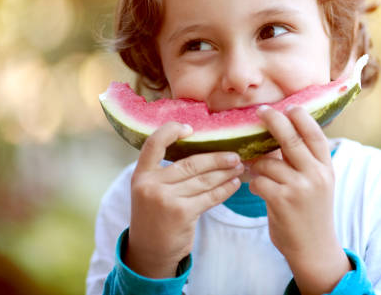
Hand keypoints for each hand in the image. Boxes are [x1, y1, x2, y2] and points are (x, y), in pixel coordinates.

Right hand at [125, 122, 244, 277]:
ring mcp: (165, 199)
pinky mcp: (181, 213)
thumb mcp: (150, 192)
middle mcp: (151, 184)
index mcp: (141, 175)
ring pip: (204, 179)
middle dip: (217, 158)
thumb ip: (166, 173)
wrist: (149, 252)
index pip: (154, 143)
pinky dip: (225, 189)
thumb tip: (202, 150)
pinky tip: (234, 183)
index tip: (191, 128)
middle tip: (235, 154)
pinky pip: (210, 196)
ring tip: (239, 167)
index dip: (171, 131)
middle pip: (191, 163)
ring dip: (225, 172)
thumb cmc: (155, 217)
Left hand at [250, 106, 350, 294]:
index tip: (288, 106)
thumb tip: (280, 134)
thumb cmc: (311, 212)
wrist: (314, 249)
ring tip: (258, 172)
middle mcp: (316, 175)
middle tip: (261, 112)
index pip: (315, 134)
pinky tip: (258, 189)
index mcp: (326, 168)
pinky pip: (258, 180)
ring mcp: (299, 188)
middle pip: (291, 139)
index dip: (301, 117)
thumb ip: (304, 161)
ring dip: (257, 165)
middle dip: (273, 121)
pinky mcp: (282, 201)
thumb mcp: (318, 183)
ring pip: (267, 162)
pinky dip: (253, 182)